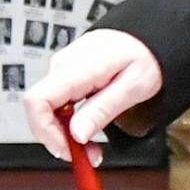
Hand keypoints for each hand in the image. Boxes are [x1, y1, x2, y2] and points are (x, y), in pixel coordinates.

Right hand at [21, 29, 163, 160]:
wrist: (152, 32)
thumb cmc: (147, 54)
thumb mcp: (133, 87)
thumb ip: (102, 110)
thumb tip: (76, 134)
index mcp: (76, 68)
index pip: (37, 101)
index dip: (45, 132)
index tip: (67, 151)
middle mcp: (63, 66)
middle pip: (42, 111)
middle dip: (60, 139)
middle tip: (89, 157)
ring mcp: (63, 69)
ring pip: (50, 110)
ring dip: (67, 133)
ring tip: (94, 147)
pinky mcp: (68, 74)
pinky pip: (59, 103)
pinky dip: (71, 121)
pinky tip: (88, 128)